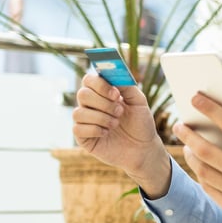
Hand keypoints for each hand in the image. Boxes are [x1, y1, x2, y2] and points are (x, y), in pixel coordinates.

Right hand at [72, 71, 170, 195]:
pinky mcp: (83, 137)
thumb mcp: (139, 102)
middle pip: (82, 94)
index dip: (100, 84)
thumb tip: (114, 74)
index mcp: (102, 92)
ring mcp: (85, 120)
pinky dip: (95, 130)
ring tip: (116, 124)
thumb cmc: (140, 123)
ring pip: (79, 112)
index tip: (116, 94)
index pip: (89, 80)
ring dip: (101, 118)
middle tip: (120, 112)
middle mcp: (91, 104)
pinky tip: (106, 133)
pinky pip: (78, 128)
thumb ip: (127, 86)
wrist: (143, 148)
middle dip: (103, 103)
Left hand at [176, 92, 221, 222]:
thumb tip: (220, 118)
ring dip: (190, 154)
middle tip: (179, 125)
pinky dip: (200, 172)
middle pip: (206, 150)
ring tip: (187, 145)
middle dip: (188, 135)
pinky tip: (198, 163)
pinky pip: (206, 185)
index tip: (195, 98)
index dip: (211, 109)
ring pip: (202, 169)